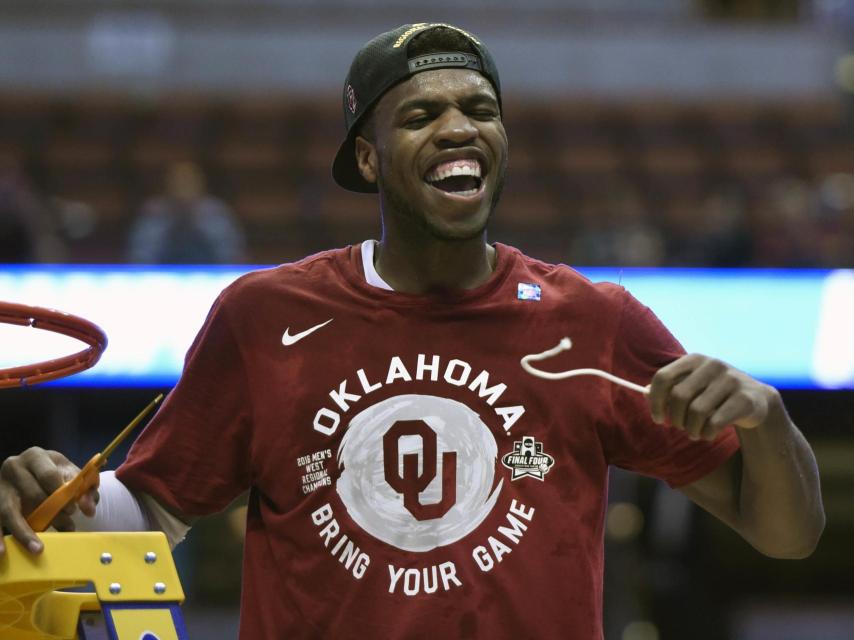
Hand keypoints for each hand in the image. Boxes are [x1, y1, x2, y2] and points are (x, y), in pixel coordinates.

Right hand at [0, 447, 98, 553]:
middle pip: (32, 494)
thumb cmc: (52, 473)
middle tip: (67, 526)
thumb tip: (89, 508)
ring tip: (38, 549)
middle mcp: (14, 468)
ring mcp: (0, 487)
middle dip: (51, 514)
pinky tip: (3, 552)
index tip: (73, 509)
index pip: (48, 475)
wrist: (26, 472)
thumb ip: (85, 488)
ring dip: (25, 532)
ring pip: (9, 511)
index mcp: (36, 456)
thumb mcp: (69, 473)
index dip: (62, 493)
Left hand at [648, 353, 779, 440]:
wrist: (756, 400)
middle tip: (680, 427)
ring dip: (691, 429)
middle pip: (678, 396)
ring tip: (694, 433)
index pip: (663, 377)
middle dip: (675, 418)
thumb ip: (669, 388)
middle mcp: (713, 365)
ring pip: (696, 412)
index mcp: (695, 359)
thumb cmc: (714, 395)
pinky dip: (707, 433)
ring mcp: (731, 380)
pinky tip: (708, 434)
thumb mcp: (692, 386)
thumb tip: (644, 393)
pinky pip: (715, 422)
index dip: (655, 400)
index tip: (658, 418)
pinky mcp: (745, 398)